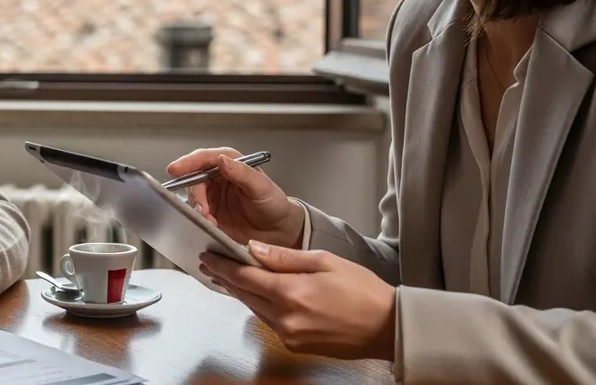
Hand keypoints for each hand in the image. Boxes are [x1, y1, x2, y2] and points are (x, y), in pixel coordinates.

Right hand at [167, 147, 304, 247]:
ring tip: (210, 220)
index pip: (205, 158)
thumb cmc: (274, 205)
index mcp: (231, 163)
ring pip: (193, 196)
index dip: (188, 162)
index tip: (175, 169)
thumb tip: (222, 161)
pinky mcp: (209, 212)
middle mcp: (218, 176)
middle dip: (195, 194)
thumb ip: (242, 173)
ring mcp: (212, 195)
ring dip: (197, 208)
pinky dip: (199, 219)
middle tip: (202, 209)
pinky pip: (196, 213)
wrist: (277, 232)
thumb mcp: (262, 187)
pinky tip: (210, 225)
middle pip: (194, 178)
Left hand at [199, 241, 395, 360]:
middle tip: (211, 264)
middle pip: (244, 295)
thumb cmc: (363, 291)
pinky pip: (268, 321)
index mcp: (291, 293)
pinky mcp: (295, 345)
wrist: (387, 327)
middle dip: (226, 278)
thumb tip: (253, 250)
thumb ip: (284, 257)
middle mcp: (285, 318)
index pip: (243, 277)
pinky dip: (259, 306)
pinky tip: (256, 295)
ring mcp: (289, 335)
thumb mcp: (324, 261)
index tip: (208, 256)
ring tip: (228, 276)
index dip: (222, 265)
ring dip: (241, 292)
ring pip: (254, 309)